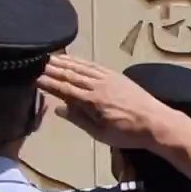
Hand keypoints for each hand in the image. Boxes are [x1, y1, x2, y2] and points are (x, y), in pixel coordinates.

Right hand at [36, 56, 183, 150]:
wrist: (156, 123)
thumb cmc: (127, 133)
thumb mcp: (100, 134)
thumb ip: (78, 119)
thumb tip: (58, 108)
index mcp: (92, 101)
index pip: (64, 89)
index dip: (48, 83)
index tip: (34, 78)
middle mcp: (97, 86)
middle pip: (70, 75)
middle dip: (52, 69)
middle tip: (36, 62)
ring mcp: (107, 78)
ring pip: (80, 68)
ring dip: (63, 62)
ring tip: (49, 58)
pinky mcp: (115, 75)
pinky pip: (93, 65)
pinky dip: (80, 61)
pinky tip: (72, 59)